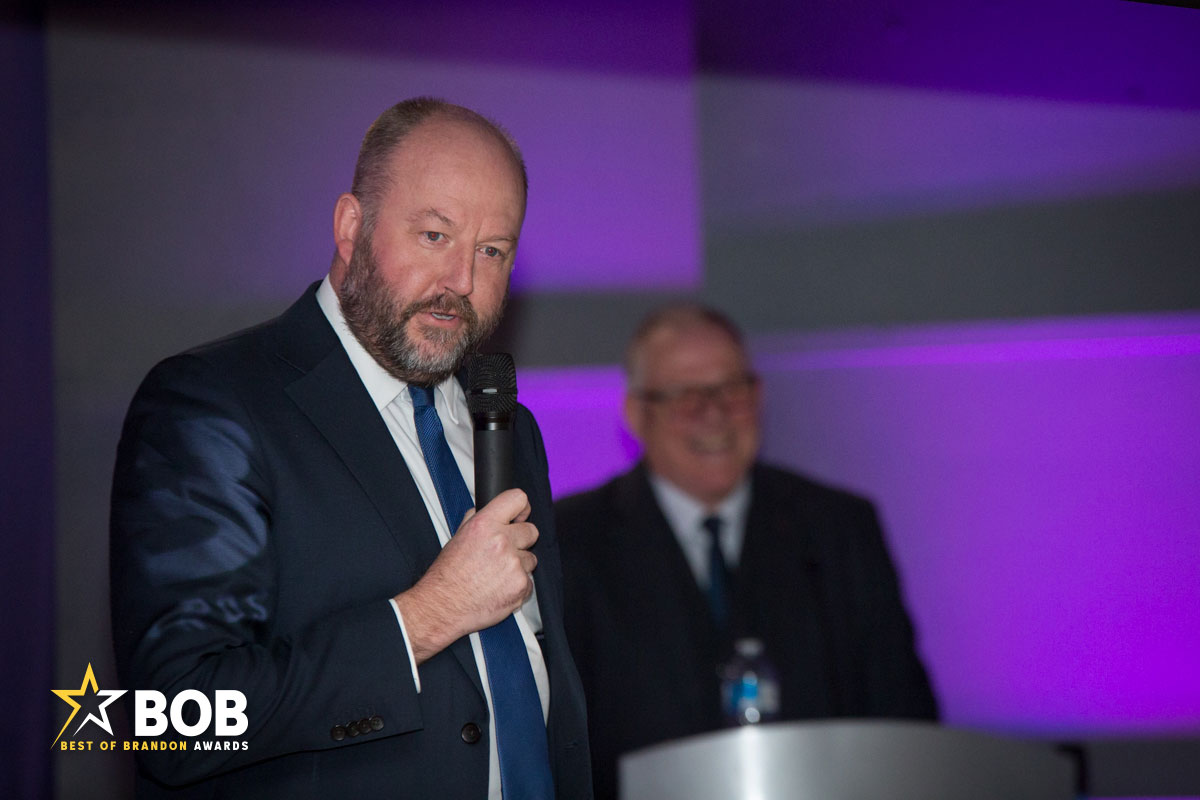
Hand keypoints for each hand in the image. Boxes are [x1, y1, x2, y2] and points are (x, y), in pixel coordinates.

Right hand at [393, 488, 537, 662]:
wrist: (443, 606)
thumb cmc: (447, 575)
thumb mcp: (458, 536)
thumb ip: (478, 518)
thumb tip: (493, 509)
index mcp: (485, 524)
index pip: (517, 499)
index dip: (521, 508)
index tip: (520, 516)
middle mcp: (501, 541)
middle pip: (531, 530)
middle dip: (520, 540)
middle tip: (502, 552)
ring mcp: (514, 564)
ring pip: (531, 558)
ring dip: (518, 565)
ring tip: (495, 574)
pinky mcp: (521, 585)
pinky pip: (529, 581)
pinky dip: (517, 585)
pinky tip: (499, 588)